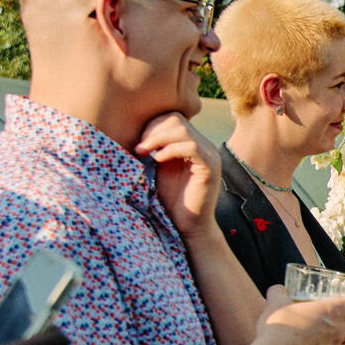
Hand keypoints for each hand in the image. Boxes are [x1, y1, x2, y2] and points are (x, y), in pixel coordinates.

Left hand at [137, 113, 221, 239]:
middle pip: (177, 119)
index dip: (153, 126)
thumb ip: (155, 149)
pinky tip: (159, 160)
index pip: (173, 118)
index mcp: (193, 143)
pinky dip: (171, 150)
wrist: (188, 226)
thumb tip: (134, 129)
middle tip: (140, 149)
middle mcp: (204, 145)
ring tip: (145, 153)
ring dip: (158, 139)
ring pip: (183, 130)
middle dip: (153, 131)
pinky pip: (191, 147)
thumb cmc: (172, 200)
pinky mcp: (210, 167)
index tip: (138, 144)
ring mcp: (210, 155)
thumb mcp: (159, 168)